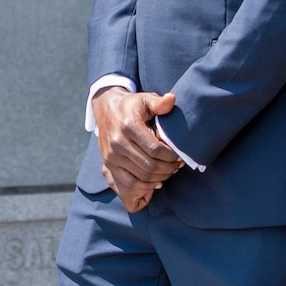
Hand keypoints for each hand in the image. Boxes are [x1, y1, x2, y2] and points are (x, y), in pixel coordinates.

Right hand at [92, 87, 183, 210]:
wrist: (106, 109)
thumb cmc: (131, 105)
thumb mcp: (145, 99)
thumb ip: (159, 102)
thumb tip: (172, 100)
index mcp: (129, 126)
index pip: (155, 149)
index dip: (171, 156)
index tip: (179, 156)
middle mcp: (118, 142)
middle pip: (149, 165)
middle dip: (168, 168)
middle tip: (177, 166)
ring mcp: (112, 155)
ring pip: (141, 176)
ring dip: (159, 177)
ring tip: (169, 171)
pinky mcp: (109, 163)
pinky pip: (129, 182)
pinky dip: (145, 185)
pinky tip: (155, 180)